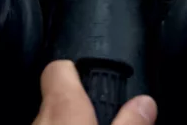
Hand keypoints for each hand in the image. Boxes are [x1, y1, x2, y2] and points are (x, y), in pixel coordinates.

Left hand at [33, 60, 157, 124]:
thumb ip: (130, 123)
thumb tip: (145, 103)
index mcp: (63, 108)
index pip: (58, 68)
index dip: (74, 67)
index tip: (90, 72)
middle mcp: (41, 120)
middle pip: (55, 98)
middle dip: (76, 103)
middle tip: (100, 112)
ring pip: (48, 121)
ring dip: (65, 123)